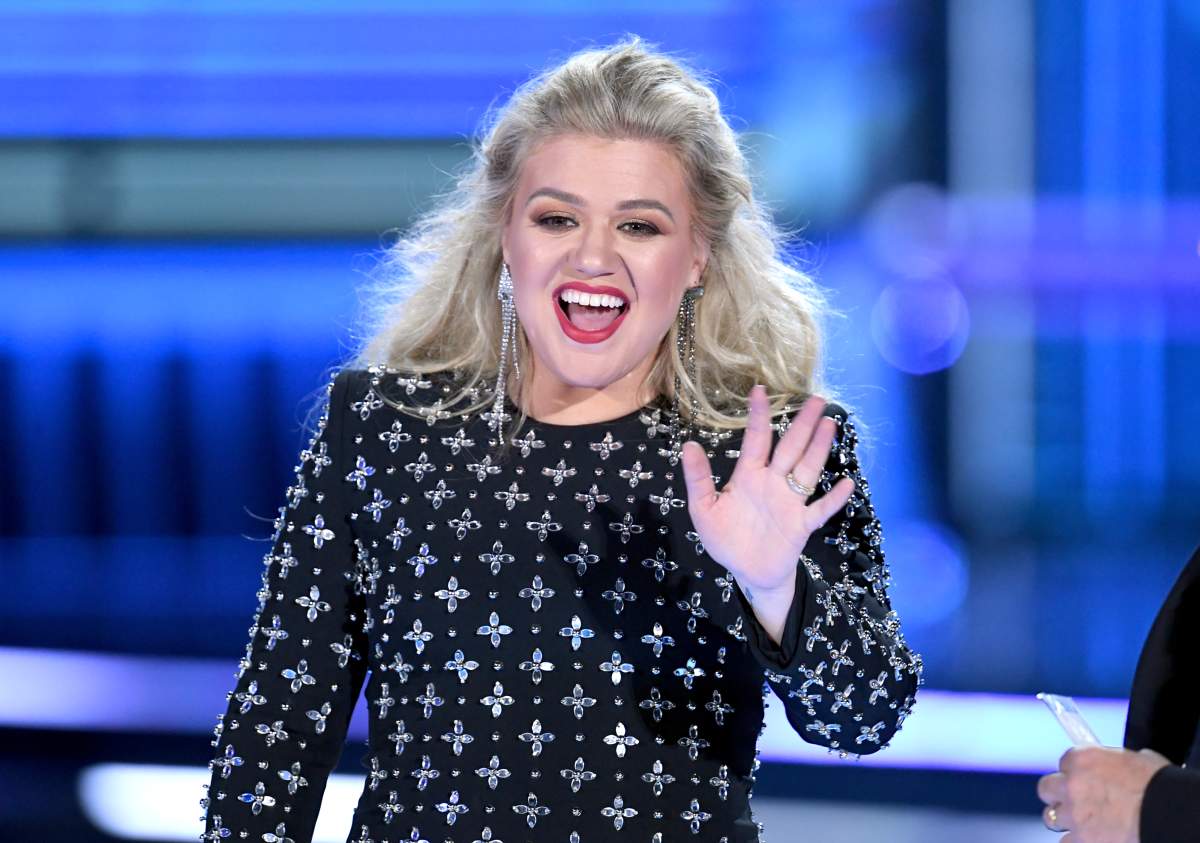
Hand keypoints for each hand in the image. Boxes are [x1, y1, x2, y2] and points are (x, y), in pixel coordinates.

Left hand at [679, 385, 854, 600]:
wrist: (747, 572)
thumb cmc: (726, 538)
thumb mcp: (703, 509)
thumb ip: (698, 479)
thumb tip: (688, 445)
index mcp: (748, 476)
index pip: (756, 440)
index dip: (759, 416)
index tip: (760, 390)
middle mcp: (773, 483)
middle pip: (790, 448)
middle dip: (802, 424)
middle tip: (817, 398)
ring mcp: (790, 503)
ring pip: (807, 470)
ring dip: (818, 448)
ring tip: (829, 424)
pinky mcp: (801, 525)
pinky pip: (820, 510)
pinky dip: (833, 499)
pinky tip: (846, 483)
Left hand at [1037, 746, 1169, 841]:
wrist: (1169, 815)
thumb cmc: (1161, 786)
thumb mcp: (1138, 762)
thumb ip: (1116, 764)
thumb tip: (1120, 768)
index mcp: (1084, 759)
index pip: (1064, 762)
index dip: (1075, 772)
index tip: (1084, 779)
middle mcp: (1072, 784)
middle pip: (1047, 788)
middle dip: (1059, 794)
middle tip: (1074, 801)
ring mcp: (1074, 814)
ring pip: (1052, 817)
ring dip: (1066, 820)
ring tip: (1085, 824)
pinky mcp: (1081, 840)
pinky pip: (1066, 842)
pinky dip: (1076, 841)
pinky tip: (1091, 838)